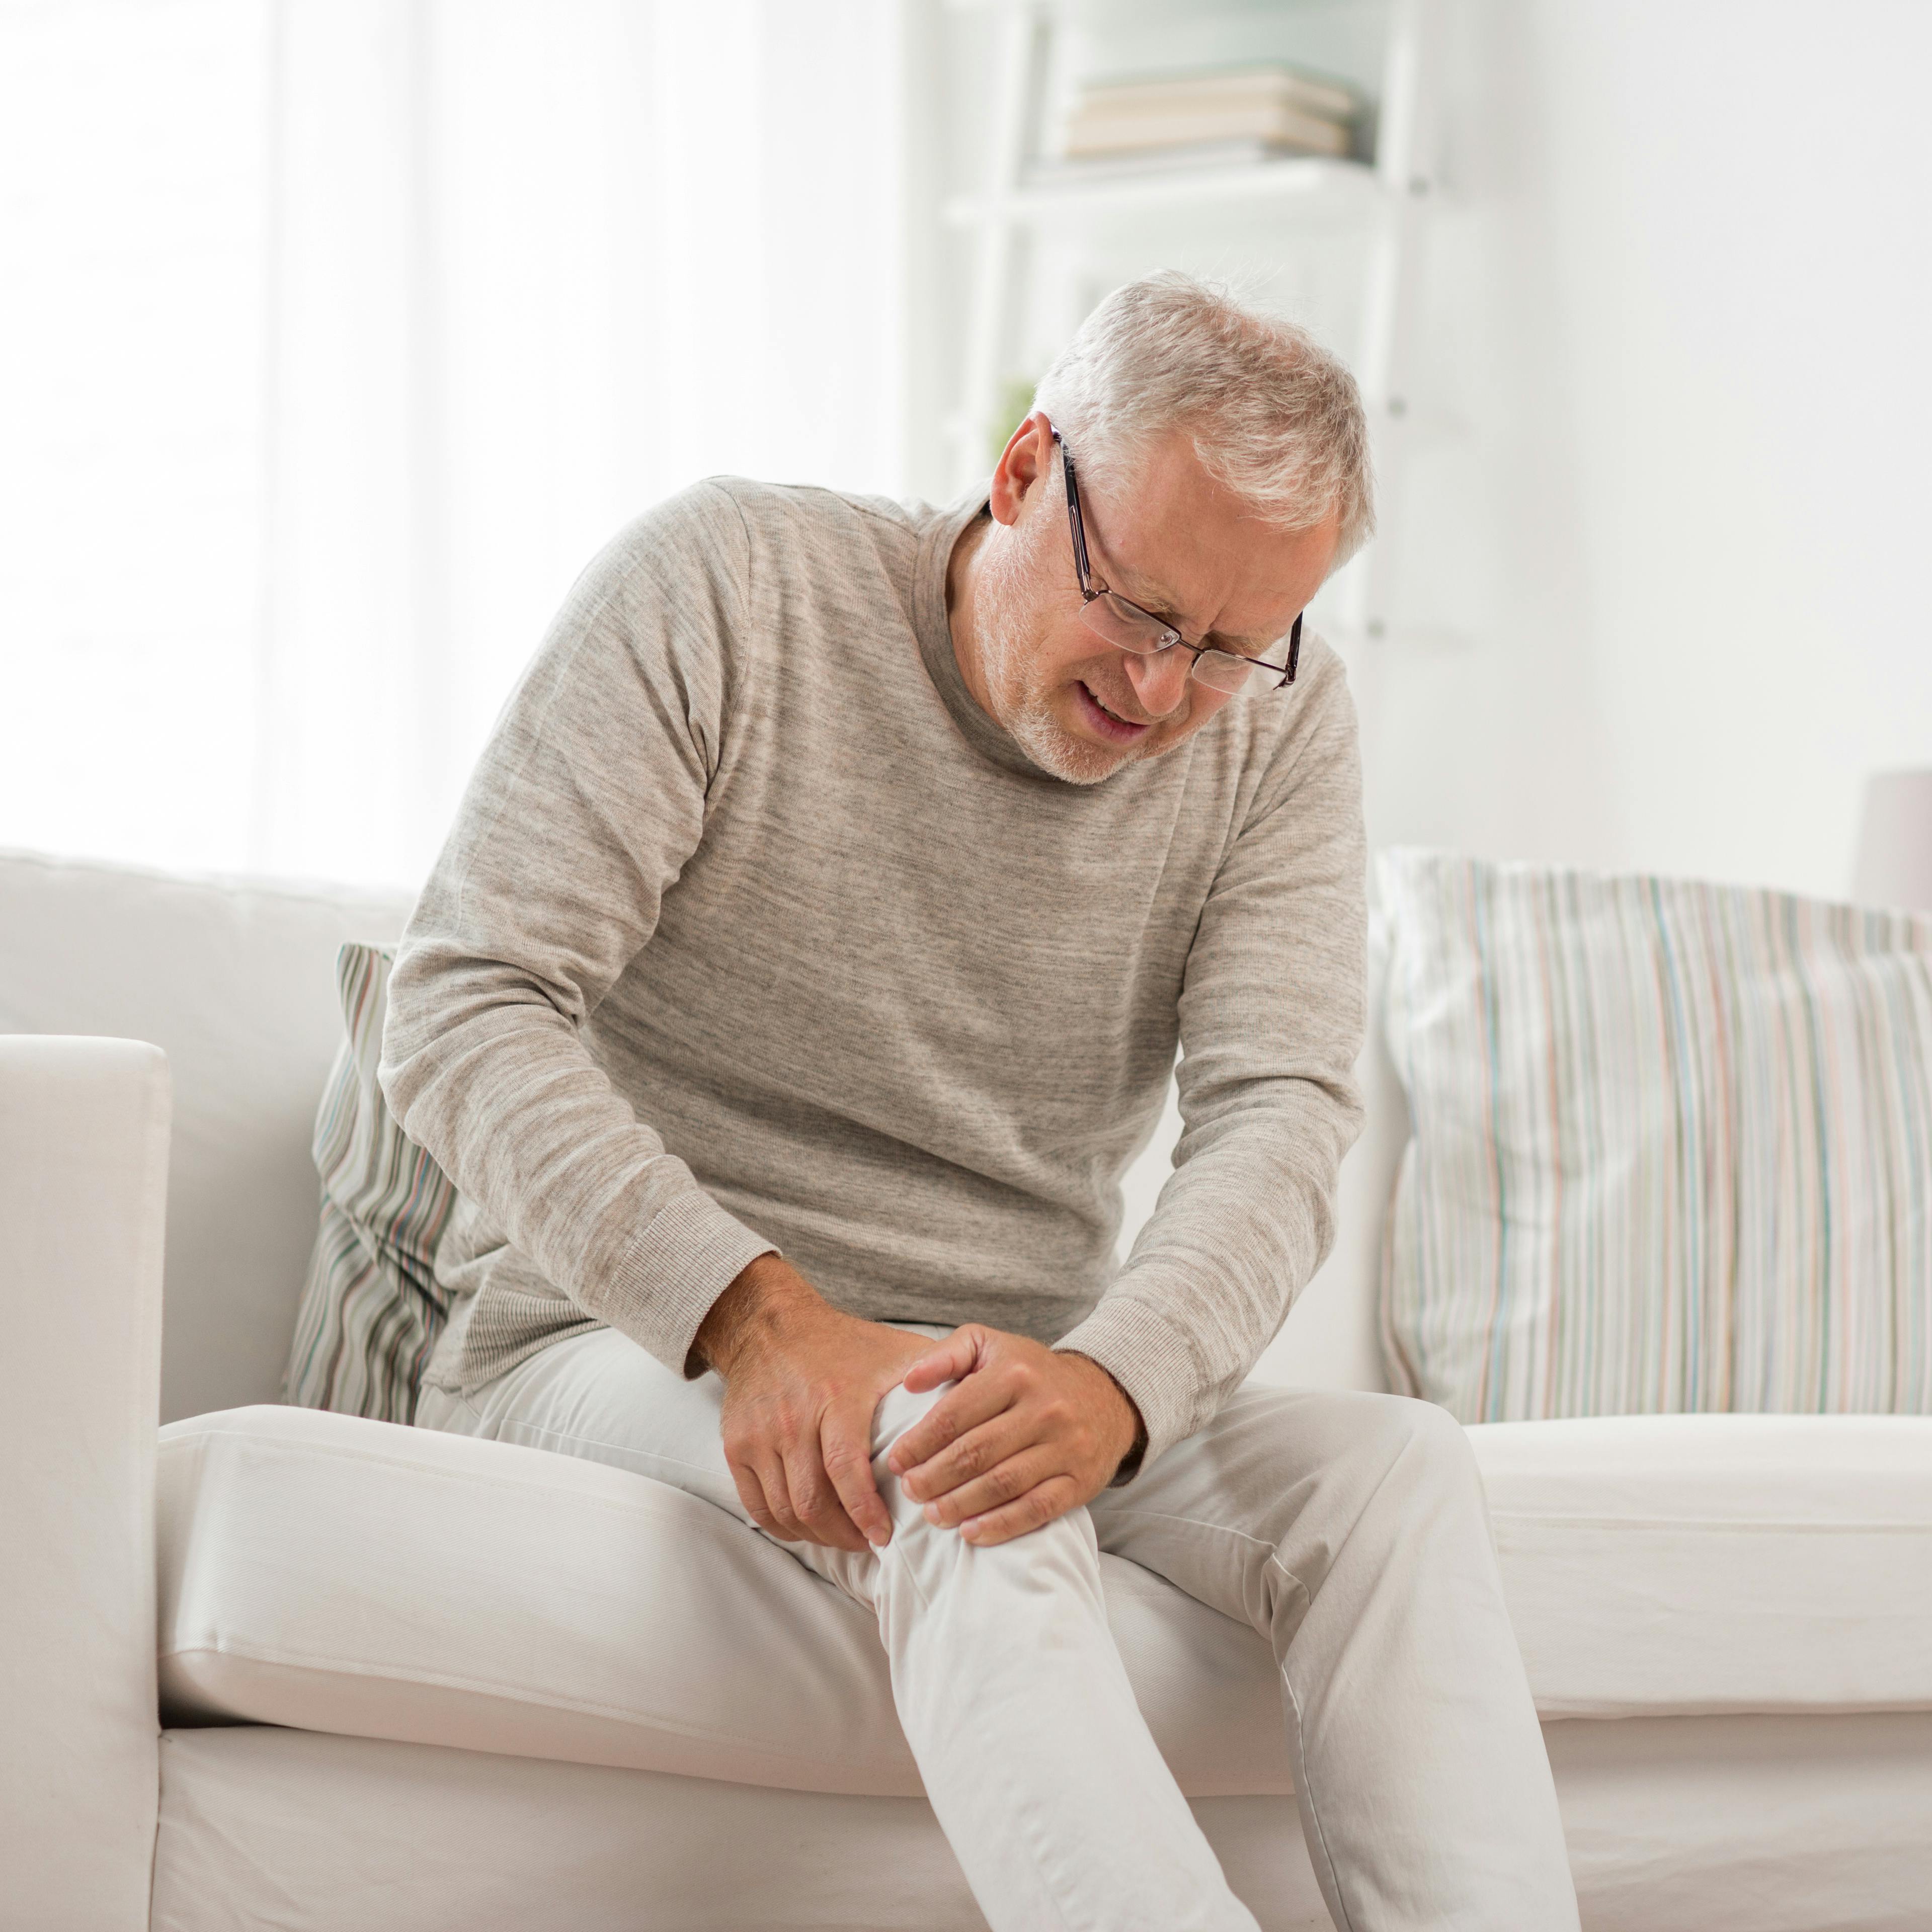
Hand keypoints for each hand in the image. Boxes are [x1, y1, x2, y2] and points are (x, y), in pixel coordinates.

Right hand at [695, 1256, 930, 1551]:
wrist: (770, 1325)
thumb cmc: (845, 1343)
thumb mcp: (895, 1351)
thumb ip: (938, 1378)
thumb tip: (983, 1408)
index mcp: (836, 1396)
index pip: (845, 1469)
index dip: (865, 1512)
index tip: (886, 1536)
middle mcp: (792, 1418)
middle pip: (812, 1501)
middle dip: (844, 1535)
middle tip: (869, 1543)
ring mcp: (759, 1435)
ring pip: (785, 1510)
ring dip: (817, 1536)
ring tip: (844, 1537)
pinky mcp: (735, 1446)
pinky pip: (757, 1506)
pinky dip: (784, 1527)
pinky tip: (810, 1528)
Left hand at [885, 1325, 1142, 1547]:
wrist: (1104, 1395)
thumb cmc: (1030, 1372)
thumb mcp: (989, 1345)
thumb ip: (946, 1355)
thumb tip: (909, 1381)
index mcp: (1014, 1372)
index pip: (955, 1414)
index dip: (919, 1442)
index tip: (896, 1461)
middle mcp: (1043, 1408)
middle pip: (975, 1453)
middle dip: (933, 1477)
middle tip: (908, 1491)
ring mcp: (1064, 1447)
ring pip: (1002, 1483)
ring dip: (960, 1504)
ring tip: (931, 1514)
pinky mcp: (1080, 1481)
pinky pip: (1037, 1509)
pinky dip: (1001, 1525)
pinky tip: (970, 1533)